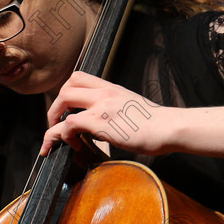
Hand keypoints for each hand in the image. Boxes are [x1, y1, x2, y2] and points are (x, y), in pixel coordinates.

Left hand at [41, 72, 166, 156]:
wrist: (170, 127)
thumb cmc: (156, 124)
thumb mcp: (131, 107)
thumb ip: (114, 110)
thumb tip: (102, 126)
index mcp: (111, 88)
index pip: (78, 77)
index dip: (66, 92)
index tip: (65, 109)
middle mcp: (104, 93)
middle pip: (65, 87)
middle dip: (54, 108)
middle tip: (55, 124)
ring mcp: (101, 106)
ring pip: (62, 101)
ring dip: (53, 122)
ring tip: (57, 139)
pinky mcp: (100, 123)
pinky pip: (69, 124)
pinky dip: (64, 136)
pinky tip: (75, 146)